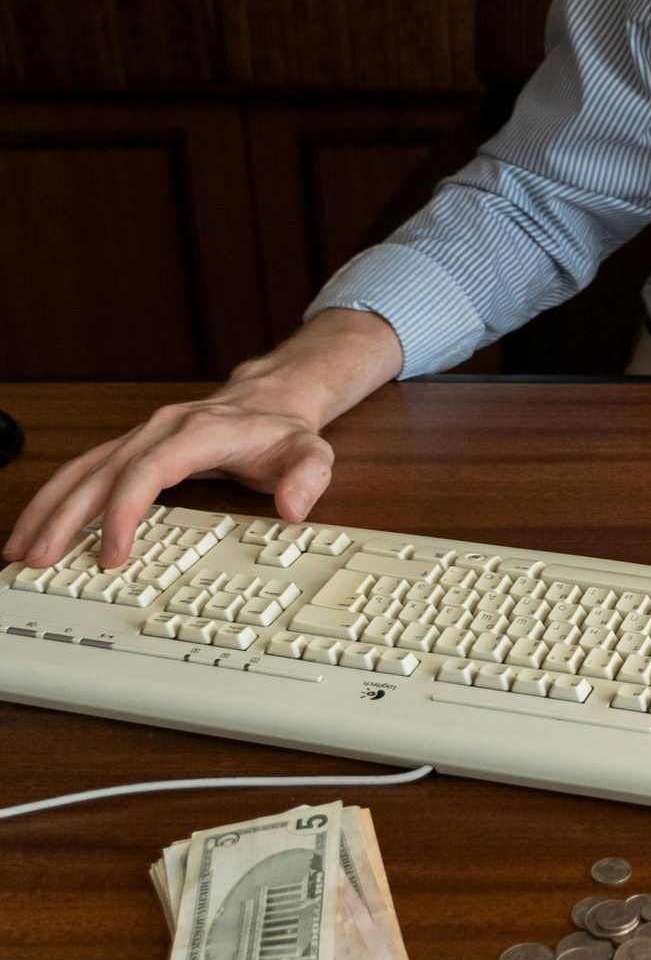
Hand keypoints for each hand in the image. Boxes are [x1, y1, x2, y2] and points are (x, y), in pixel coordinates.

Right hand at [2, 308, 399, 570]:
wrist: (272, 399)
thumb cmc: (284, 432)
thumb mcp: (312, 453)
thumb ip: (309, 477)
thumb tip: (292, 505)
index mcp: (197, 432)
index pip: (147, 472)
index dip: (125, 512)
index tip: (112, 555)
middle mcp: (159, 430)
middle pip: (100, 473)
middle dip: (66, 518)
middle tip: (41, 560)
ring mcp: (140, 437)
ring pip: (81, 470)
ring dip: (49, 509)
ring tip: (20, 550)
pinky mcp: (130, 449)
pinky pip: (84, 472)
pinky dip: (57, 499)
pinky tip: (38, 528)